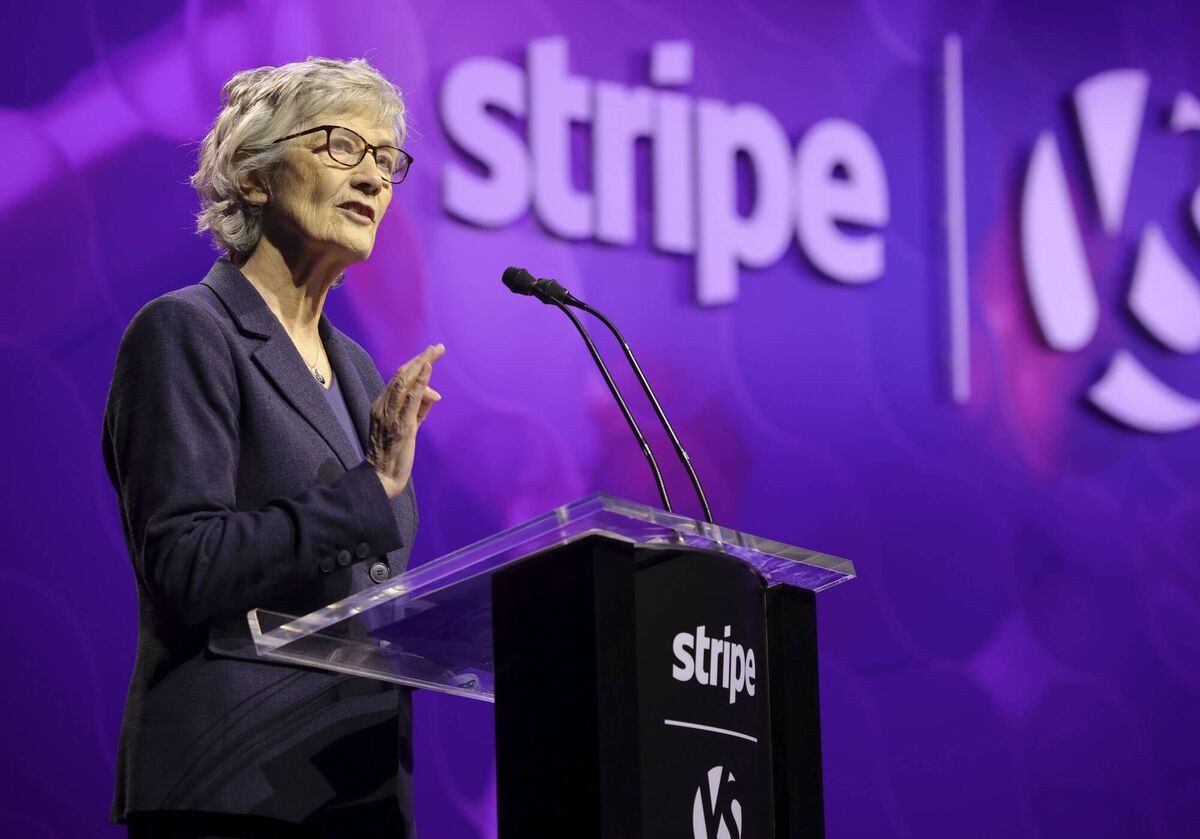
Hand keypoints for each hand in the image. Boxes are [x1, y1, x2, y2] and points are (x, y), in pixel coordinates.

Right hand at [367, 343, 444, 497]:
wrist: (381, 477)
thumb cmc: (394, 453)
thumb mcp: (408, 426)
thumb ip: (419, 409)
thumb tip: (434, 394)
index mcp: (381, 405)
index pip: (399, 379)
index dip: (414, 364)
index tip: (429, 353)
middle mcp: (383, 406)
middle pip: (402, 374)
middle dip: (420, 358)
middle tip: (437, 347)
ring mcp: (390, 415)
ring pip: (404, 381)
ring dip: (422, 364)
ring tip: (435, 351)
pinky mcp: (402, 425)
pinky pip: (410, 398)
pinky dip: (420, 381)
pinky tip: (428, 368)